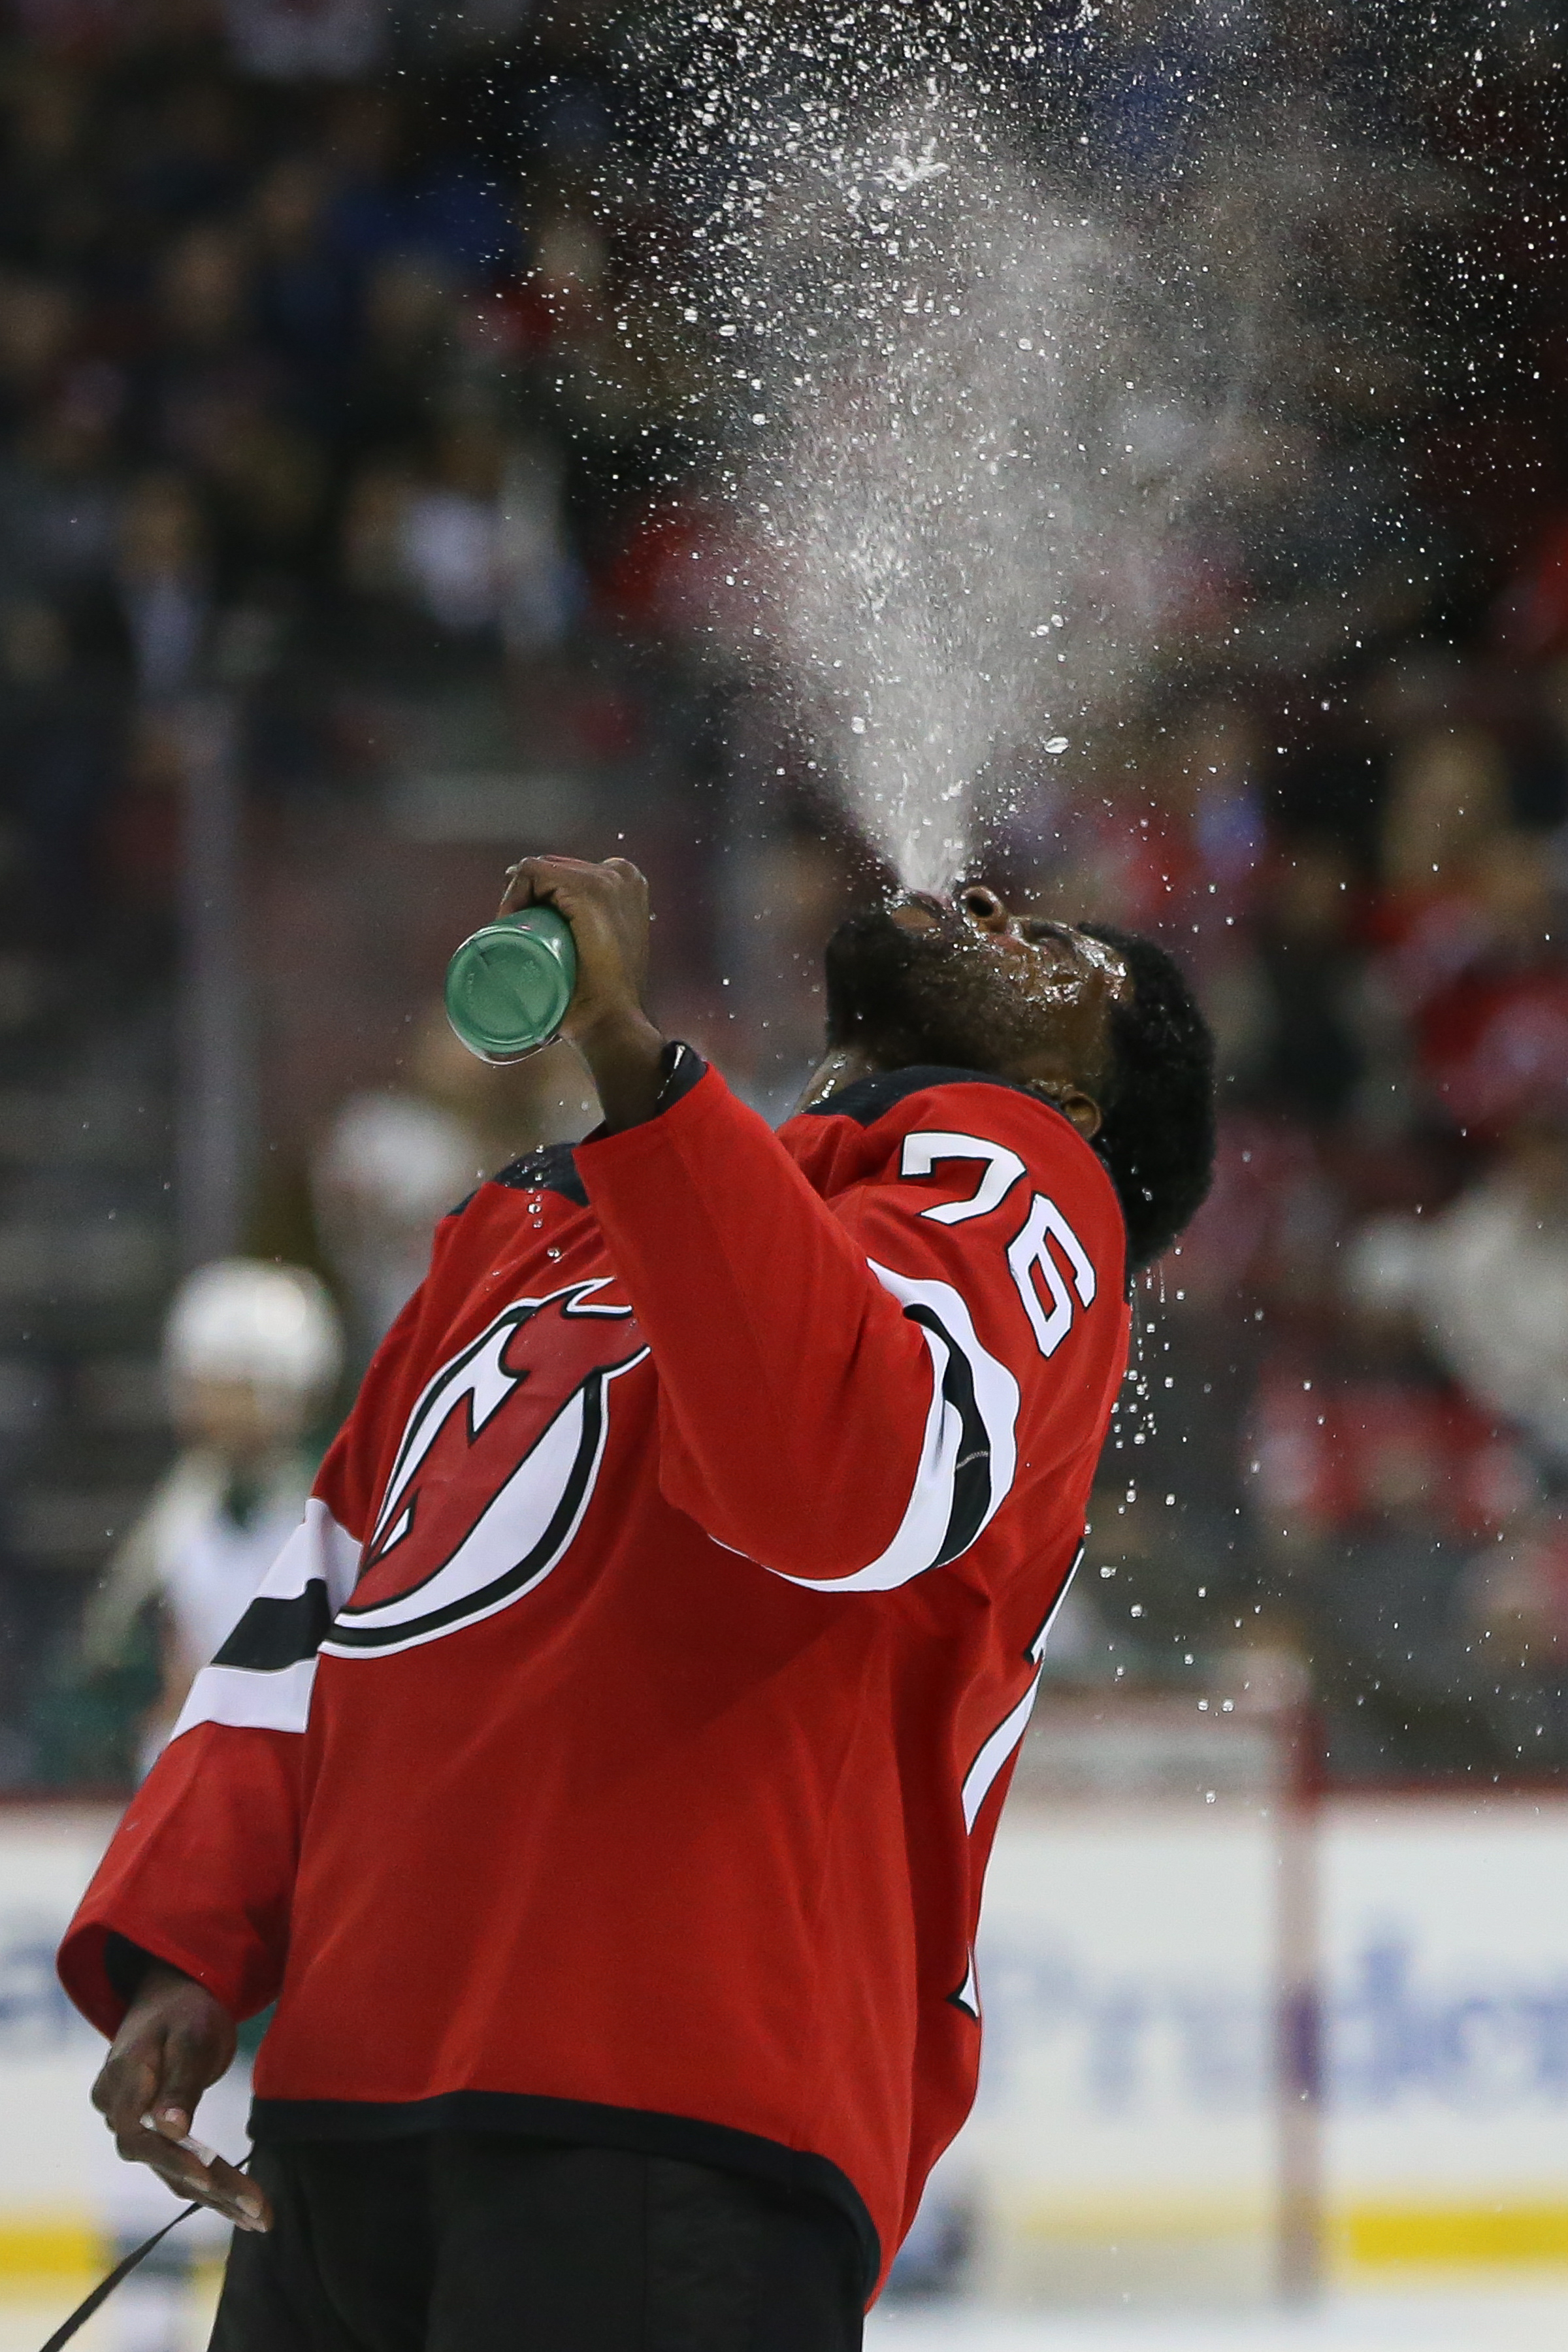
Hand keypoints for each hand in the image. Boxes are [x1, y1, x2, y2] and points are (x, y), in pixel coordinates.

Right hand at [91, 1963, 269, 2232]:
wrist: (168, 2000)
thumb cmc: (184, 2011)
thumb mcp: (190, 2035)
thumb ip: (179, 2082)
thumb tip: (171, 2131)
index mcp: (122, 2080)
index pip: (141, 2135)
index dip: (174, 2160)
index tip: (212, 2180)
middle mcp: (116, 2110)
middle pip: (160, 2160)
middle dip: (211, 2189)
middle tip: (257, 2212)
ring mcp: (130, 2126)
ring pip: (170, 2171)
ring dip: (215, 2198)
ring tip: (259, 2219)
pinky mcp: (150, 2137)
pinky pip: (176, 2167)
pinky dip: (209, 2188)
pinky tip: (241, 2209)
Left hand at [498, 856, 667, 1130]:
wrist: (613, 1021)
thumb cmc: (603, 999)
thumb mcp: (601, 957)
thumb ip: (593, 945)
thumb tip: (559, 977)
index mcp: (629, 884)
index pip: (565, 877)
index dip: (539, 899)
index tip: (527, 933)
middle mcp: (622, 874)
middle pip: (551, 873)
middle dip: (526, 899)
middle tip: (517, 940)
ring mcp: (607, 879)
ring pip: (538, 873)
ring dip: (516, 899)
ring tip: (511, 936)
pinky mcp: (588, 888)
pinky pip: (532, 871)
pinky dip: (514, 892)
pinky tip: (509, 920)